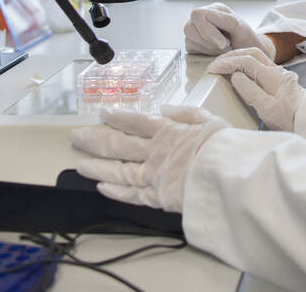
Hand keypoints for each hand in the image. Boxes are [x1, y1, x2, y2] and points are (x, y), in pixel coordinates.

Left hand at [69, 104, 228, 212]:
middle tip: (76, 137)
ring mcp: (152, 176)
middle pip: (117, 146)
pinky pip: (131, 195)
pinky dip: (115, 192)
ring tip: (79, 165)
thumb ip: (186, 113)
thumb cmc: (224, 147)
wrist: (229, 178)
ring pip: (117, 171)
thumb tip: (164, 108)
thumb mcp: (209, 119)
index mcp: (167, 131)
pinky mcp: (157, 197)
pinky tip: (101, 188)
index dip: (117, 117)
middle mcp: (154, 153)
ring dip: (97, 167)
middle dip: (94, 140)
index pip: (135, 122)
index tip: (102, 114)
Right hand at [184, 2, 276, 58]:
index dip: (209, 31)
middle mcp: (200, 19)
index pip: (198, 14)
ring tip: (223, 49)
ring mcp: (194, 32)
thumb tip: (208, 17)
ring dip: (209, 49)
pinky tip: (216, 53)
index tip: (225, 42)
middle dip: (209, 42)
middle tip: (226, 46)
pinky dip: (206, 54)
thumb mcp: (241, 27)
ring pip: (189, 40)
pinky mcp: (192, 45)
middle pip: (188, 28)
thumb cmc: (245, 38)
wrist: (247, 53)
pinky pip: (191, 50)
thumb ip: (227, 20)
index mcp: (213, 9)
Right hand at [208, 47, 304, 131]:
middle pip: (252, 53)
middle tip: (217, 63)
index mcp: (272, 76)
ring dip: (240, 57)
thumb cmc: (290, 118)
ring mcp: (279, 74)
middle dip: (232, 55)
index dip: (228, 63)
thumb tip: (235, 76)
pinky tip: (240, 70)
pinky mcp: (280, 80)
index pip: (246, 61)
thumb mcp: (267, 109)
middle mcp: (276, 70)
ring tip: (225, 64)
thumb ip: (250, 91)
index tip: (213, 68)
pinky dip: (247, 63)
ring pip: (257, 57)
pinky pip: (260, 64)